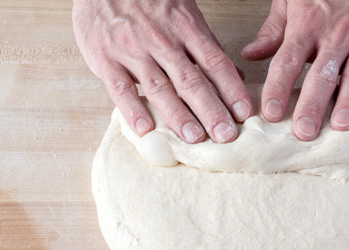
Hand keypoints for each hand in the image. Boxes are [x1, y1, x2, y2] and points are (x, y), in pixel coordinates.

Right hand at [73, 0, 250, 142]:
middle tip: (226, 136)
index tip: (244, 114)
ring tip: (195, 138)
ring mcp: (132, 49)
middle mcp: (161, 40)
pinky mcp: (104, 58)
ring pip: (159, 87)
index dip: (232, 89)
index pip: (215, 62)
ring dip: (178, 115)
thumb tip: (236, 76)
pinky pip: (120, 87)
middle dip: (211, 110)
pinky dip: (132, 109)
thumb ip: (207, 46)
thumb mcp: (184, 13)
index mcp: (185, 28)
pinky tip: (146, 128)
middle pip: (191, 80)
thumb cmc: (148, 1)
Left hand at [241, 0, 348, 139]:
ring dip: (348, 102)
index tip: (271, 113)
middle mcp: (335, 36)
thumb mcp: (293, 1)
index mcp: (308, 27)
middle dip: (312, 105)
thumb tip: (251, 54)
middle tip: (304, 132)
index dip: (278, 88)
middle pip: (321, 75)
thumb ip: (274, 31)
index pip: (288, 61)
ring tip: (340, 126)